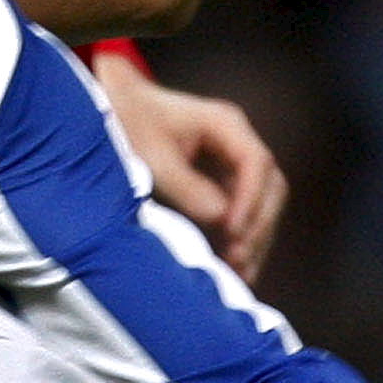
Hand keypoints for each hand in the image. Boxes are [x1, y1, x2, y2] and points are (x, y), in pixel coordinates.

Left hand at [92, 50, 286, 280]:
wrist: (113, 109)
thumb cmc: (129, 122)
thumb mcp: (150, 153)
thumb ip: (185, 184)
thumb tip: (219, 218)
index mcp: (224, 124)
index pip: (255, 162)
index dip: (251, 199)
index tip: (233, 230)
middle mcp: (236, 143)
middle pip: (268, 187)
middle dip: (258, 225)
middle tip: (239, 259)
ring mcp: (231, 164)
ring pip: (261, 204)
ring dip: (254, 238)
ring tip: (240, 274)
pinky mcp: (221, 184)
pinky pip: (241, 213)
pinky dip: (240, 239)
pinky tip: (234, 269)